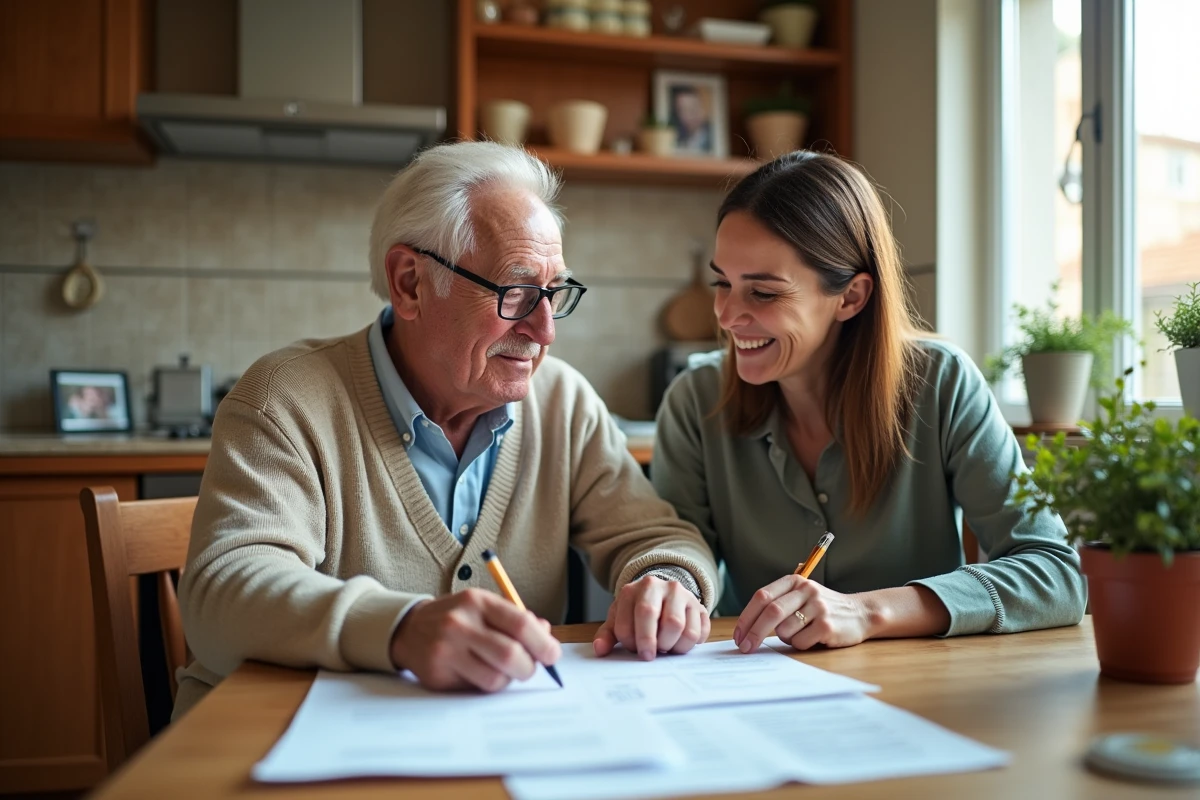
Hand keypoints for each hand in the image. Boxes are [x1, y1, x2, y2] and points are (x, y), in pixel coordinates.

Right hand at [389, 588, 559, 691]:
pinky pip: (475, 689)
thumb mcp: (484, 607)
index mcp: (477, 602)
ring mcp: (446, 650)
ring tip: (501, 670)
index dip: (543, 643)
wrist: (409, 629)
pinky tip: (479, 674)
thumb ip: (515, 619)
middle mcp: (460, 623)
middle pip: (510, 654)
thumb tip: (546, 634)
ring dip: (507, 680)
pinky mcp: (437, 674)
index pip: (520, 623)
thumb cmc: (457, 619)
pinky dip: (485, 686)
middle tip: (529, 669)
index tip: (552, 655)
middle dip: (528, 668)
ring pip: (495, 678)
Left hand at [592, 575, 710, 659]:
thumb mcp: (620, 618)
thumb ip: (608, 634)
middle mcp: (660, 587)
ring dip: (670, 645)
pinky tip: (678, 643)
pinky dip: (688, 644)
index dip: (630, 641)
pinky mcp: (700, 607)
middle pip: (654, 617)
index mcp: (635, 589)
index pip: (630, 620)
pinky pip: (698, 631)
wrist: (663, 594)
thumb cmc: (637, 610)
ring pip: (679, 626)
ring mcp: (683, 595)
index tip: (633, 650)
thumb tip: (600, 649)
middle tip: (649, 656)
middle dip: (651, 643)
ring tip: (664, 647)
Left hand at [733, 574, 870, 651]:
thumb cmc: (822, 608)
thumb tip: (745, 629)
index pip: (762, 596)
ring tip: (799, 634)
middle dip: (754, 633)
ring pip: (784, 631)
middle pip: (770, 612)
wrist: (860, 613)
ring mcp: (818, 607)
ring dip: (785, 638)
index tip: (738, 635)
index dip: (746, 617)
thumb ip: (777, 604)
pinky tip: (812, 638)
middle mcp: (806, 590)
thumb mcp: (800, 597)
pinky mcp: (827, 625)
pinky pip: (800, 642)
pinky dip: (800, 645)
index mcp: (794, 581)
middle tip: (745, 648)